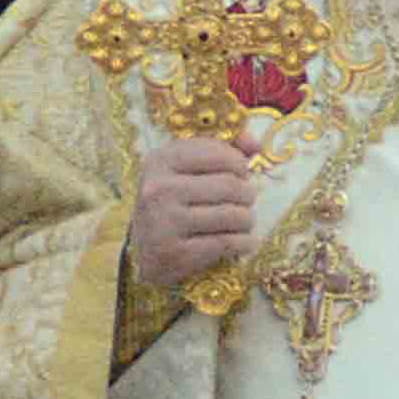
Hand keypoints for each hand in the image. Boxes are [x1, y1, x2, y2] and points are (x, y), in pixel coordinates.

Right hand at [132, 139, 257, 288]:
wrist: (143, 254)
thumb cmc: (170, 204)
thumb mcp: (182, 170)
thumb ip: (219, 150)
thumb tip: (254, 144)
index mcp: (159, 161)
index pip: (217, 153)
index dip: (239, 163)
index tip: (242, 173)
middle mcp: (159, 189)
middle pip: (229, 185)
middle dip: (247, 193)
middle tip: (247, 200)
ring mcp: (166, 223)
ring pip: (232, 215)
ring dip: (247, 219)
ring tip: (245, 221)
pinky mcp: (177, 253)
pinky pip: (227, 243)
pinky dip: (245, 243)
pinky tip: (245, 242)